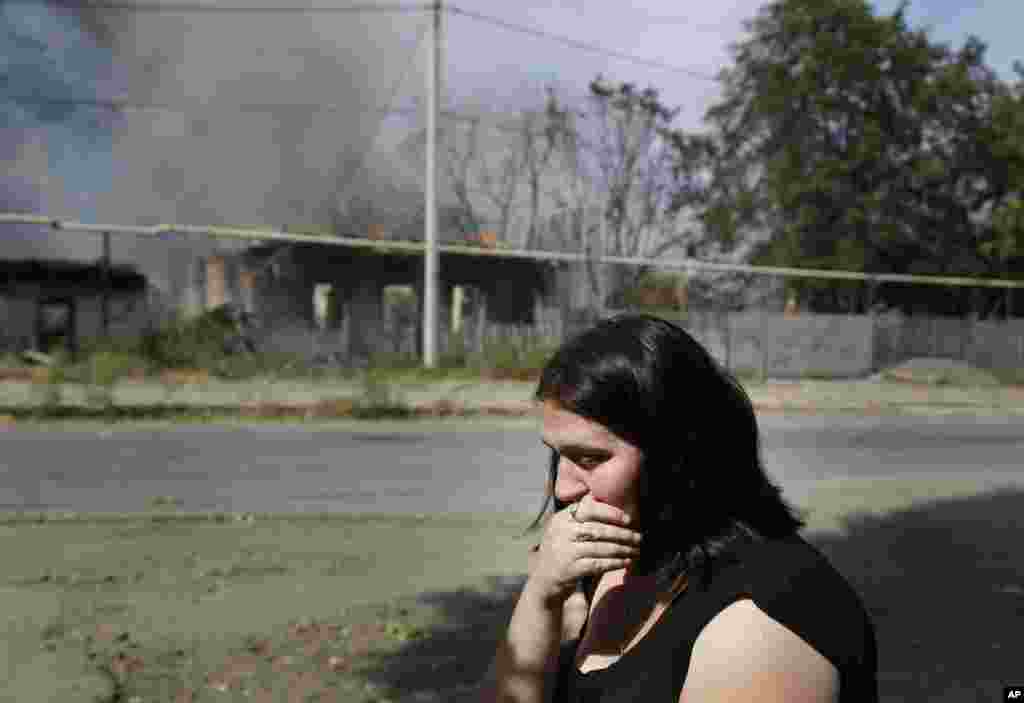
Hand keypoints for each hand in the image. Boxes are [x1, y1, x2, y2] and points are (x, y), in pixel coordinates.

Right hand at [526, 494, 643, 608]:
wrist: (543, 581)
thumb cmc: (561, 550)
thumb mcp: (564, 528)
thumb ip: (580, 515)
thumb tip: (602, 498)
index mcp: (561, 518)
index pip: (588, 509)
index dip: (610, 513)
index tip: (627, 519)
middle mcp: (561, 532)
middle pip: (598, 530)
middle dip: (622, 534)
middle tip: (638, 537)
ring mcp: (565, 551)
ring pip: (600, 548)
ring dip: (622, 549)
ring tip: (635, 550)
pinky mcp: (570, 569)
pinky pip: (598, 564)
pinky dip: (615, 563)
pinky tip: (626, 562)